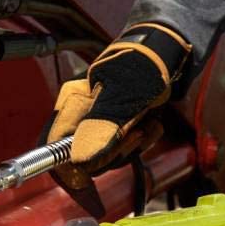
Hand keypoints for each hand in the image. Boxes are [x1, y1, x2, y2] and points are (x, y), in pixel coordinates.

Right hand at [44, 22, 191, 192]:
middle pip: (85, 157)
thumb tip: (80, 159)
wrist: (167, 55)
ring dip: (133, 145)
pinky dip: (142, 141)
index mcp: (73, 104)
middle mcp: (81, 116)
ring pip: (107, 156)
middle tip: (136, 131)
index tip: (94, 170)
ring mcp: (99, 123)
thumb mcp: (123, 93)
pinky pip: (125, 150)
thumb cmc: (142, 67)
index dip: (71, 165)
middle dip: (115, 151)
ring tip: (148, 123)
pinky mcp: (118, 128)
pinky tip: (152, 124)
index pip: (56, 146)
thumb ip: (102, 125)